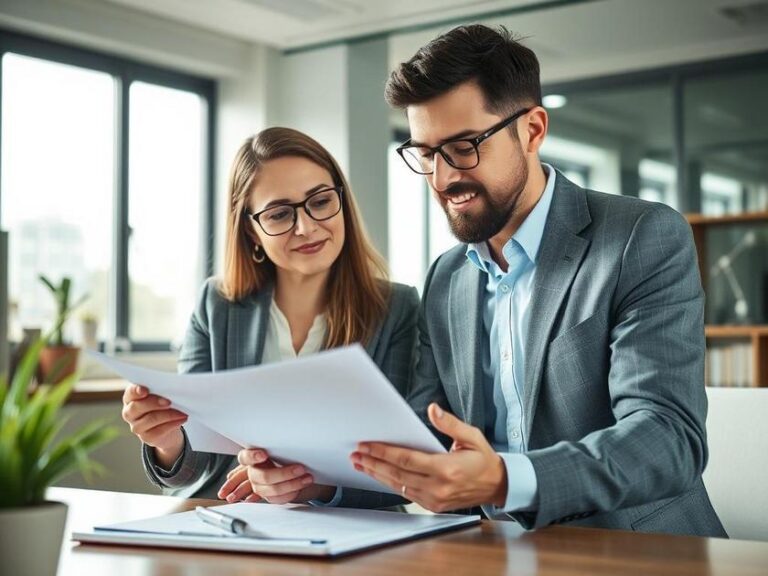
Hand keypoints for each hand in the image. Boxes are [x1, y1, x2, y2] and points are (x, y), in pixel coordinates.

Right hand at [122, 384, 186, 466]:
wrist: (167, 425)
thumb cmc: (162, 403)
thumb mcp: (160, 394)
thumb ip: (160, 389)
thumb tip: (171, 386)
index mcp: (130, 398)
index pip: (130, 393)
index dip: (136, 391)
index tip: (145, 390)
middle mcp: (129, 413)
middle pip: (137, 407)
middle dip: (154, 403)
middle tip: (169, 402)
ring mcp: (137, 427)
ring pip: (151, 419)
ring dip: (169, 414)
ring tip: (182, 412)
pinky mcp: (146, 437)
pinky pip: (159, 431)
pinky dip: (173, 424)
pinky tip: (182, 419)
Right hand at [218, 448, 335, 504]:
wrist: (286, 466)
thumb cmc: (280, 451)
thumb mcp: (278, 443)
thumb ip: (278, 439)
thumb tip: (289, 421)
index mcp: (251, 457)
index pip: (245, 458)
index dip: (253, 456)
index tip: (264, 453)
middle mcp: (253, 473)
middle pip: (263, 477)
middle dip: (284, 473)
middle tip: (301, 467)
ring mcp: (260, 486)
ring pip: (273, 490)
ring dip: (293, 483)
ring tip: (307, 476)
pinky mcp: (270, 497)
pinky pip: (281, 498)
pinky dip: (294, 490)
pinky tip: (304, 482)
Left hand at [350, 403, 507, 512]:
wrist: (497, 486)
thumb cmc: (483, 459)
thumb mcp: (471, 436)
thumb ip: (450, 424)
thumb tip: (432, 409)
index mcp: (446, 469)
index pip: (406, 459)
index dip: (383, 452)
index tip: (366, 445)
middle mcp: (438, 487)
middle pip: (397, 474)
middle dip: (373, 463)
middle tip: (356, 454)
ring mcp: (435, 499)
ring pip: (398, 485)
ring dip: (377, 474)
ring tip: (360, 464)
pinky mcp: (433, 505)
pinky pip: (406, 493)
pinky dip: (390, 483)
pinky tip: (379, 475)